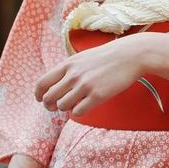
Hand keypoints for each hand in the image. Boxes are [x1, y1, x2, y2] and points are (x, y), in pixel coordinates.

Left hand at [35, 33, 165, 116]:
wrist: (130, 55)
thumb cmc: (107, 57)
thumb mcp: (83, 57)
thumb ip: (69, 69)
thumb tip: (57, 83)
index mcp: (67, 65)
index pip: (42, 83)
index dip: (38, 94)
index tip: (41, 99)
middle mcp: (73, 75)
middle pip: (49, 98)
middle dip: (50, 105)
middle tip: (56, 107)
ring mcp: (85, 86)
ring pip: (62, 106)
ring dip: (66, 108)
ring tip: (75, 104)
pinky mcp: (97, 95)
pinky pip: (78, 112)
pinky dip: (78, 112)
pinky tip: (85, 106)